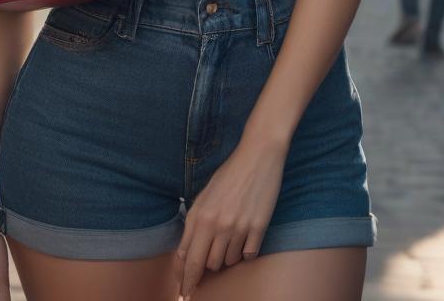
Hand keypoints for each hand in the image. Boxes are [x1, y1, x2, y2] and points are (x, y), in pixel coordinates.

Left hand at [173, 138, 285, 297]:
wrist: (258, 155)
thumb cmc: (229, 174)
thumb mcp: (204, 196)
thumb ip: (193, 225)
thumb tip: (184, 254)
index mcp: (201, 216)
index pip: (189, 260)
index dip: (185, 279)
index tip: (185, 291)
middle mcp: (218, 225)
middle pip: (208, 265)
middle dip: (207, 265)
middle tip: (211, 256)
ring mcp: (239, 228)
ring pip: (227, 261)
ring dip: (226, 255)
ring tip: (231, 234)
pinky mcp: (258, 228)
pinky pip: (248, 255)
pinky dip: (245, 251)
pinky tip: (245, 235)